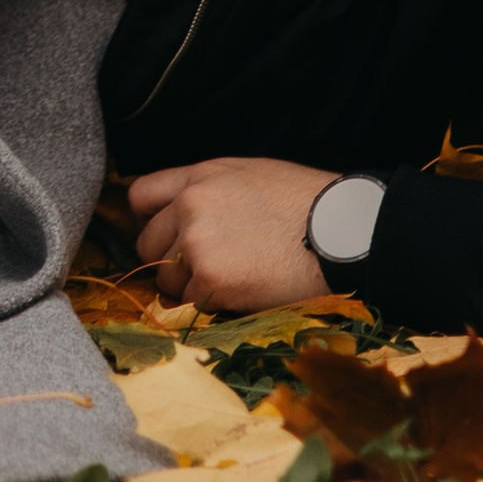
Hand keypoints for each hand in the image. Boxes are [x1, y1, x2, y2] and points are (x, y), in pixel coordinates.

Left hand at [127, 156, 335, 308]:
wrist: (341, 231)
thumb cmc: (305, 203)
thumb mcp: (249, 176)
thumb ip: (208, 190)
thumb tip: (181, 212)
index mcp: (199, 176)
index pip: (141, 196)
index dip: (148, 221)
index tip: (162, 236)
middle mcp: (190, 205)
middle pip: (147, 244)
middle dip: (169, 260)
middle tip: (203, 269)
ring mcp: (198, 243)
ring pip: (166, 278)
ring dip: (190, 287)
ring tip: (232, 279)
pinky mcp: (212, 280)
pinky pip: (191, 303)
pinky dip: (211, 305)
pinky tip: (242, 293)